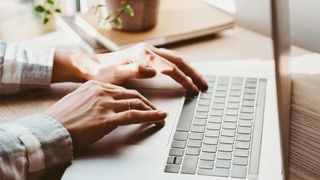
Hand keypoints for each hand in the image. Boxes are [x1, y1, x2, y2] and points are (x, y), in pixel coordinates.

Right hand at [44, 80, 166, 150]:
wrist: (49, 130)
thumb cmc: (61, 119)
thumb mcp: (77, 101)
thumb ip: (93, 100)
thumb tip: (105, 107)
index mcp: (94, 85)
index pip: (122, 89)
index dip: (136, 97)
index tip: (143, 102)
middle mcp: (101, 91)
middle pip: (132, 94)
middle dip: (147, 102)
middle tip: (156, 109)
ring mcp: (105, 103)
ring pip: (136, 102)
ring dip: (152, 110)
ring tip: (161, 116)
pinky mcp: (107, 118)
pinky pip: (134, 115)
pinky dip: (151, 116)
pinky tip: (160, 118)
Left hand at [52, 43, 207, 92]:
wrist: (92, 66)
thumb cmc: (102, 72)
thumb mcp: (115, 74)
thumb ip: (134, 71)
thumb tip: (153, 71)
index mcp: (143, 55)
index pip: (170, 67)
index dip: (183, 78)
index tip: (192, 88)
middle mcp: (148, 51)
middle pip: (178, 60)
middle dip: (192, 73)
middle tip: (203, 85)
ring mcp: (148, 53)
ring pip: (175, 59)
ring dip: (189, 69)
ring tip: (199, 80)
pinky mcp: (147, 57)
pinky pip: (169, 60)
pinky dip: (180, 67)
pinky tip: (183, 74)